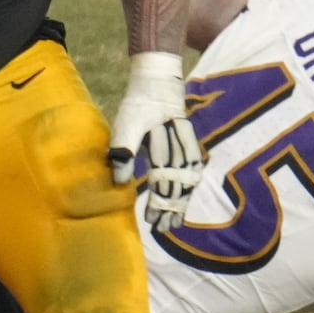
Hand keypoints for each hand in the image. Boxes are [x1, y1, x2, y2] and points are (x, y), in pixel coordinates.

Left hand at [110, 51, 203, 228]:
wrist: (158, 83)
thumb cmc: (139, 104)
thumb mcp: (126, 124)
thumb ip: (123, 151)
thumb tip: (120, 182)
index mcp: (163, 147)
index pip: (162, 184)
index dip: (158, 205)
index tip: (150, 222)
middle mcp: (180, 150)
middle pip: (177, 186)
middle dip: (170, 209)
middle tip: (162, 229)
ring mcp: (188, 147)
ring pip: (187, 181)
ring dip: (181, 202)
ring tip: (175, 221)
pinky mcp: (189, 145)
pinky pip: (193, 171)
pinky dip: (190, 187)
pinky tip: (186, 197)